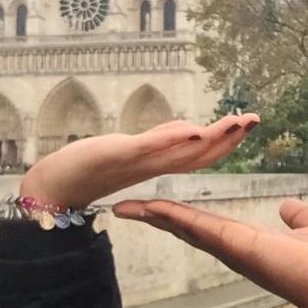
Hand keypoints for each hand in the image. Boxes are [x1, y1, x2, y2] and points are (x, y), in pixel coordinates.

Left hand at [19, 114, 258, 208]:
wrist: (52, 187)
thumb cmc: (86, 169)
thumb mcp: (131, 150)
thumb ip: (160, 141)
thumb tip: (188, 131)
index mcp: (157, 164)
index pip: (201, 153)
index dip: (227, 140)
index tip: (250, 124)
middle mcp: (152, 165)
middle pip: (200, 154)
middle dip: (229, 137)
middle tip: (255, 120)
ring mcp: (136, 160)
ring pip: (182, 151)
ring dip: (211, 137)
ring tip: (236, 122)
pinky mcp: (117, 154)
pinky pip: (150, 148)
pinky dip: (173, 140)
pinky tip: (192, 131)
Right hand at [112, 198, 307, 307]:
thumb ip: (301, 219)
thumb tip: (287, 206)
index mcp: (256, 244)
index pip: (212, 228)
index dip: (186, 217)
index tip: (160, 208)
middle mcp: (240, 250)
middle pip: (191, 230)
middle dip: (160, 218)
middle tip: (128, 206)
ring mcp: (235, 250)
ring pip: (188, 228)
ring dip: (158, 216)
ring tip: (126, 205)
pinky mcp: (238, 247)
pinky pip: (199, 227)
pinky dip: (173, 216)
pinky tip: (148, 207)